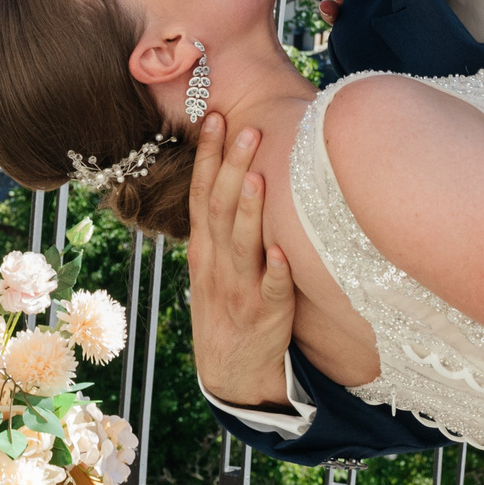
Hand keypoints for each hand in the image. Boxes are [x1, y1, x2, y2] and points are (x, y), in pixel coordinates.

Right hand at [183, 112, 297, 408]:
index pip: (202, 191)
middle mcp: (217, 261)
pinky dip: (275, 271)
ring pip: (242, 244)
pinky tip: (281, 251)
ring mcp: (240, 287)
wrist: (230, 368)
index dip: (208, 155)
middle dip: (232, 167)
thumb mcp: (215, 258)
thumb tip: (237, 163)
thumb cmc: (229, 299)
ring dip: (249, 211)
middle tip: (247, 128)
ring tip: (258, 176)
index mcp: (205, 245)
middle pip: (221, 208)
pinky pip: (272, 290)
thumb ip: (224, 217)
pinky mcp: (266, 314)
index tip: (214, 116)